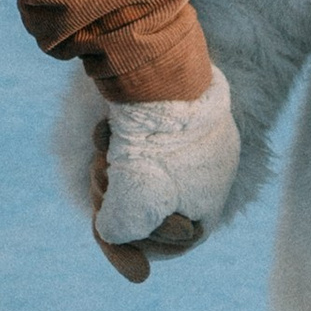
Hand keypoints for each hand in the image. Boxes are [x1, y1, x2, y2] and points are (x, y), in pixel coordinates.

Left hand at [89, 69, 239, 283]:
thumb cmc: (153, 143)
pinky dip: (115, 141)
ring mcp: (186, 137)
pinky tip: (106, 131)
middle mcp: (205, 168)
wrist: (159, 66)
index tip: (115, 233)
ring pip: (137, 170)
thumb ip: (121, 230)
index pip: (180, 239)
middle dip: (115, 197)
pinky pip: (135, 139)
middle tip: (100, 180)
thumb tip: (109, 232)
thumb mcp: (134, 203)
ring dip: (109, 167)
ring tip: (102, 153)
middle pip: (151, 204)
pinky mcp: (164, 111)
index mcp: (210, 196)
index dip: (142, 244)